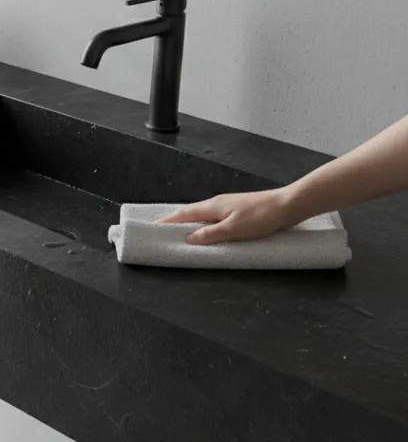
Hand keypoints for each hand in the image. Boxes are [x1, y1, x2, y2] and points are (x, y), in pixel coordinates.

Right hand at [158, 189, 296, 244]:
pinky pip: (214, 218)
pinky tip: (208, 232)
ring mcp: (228, 206)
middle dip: (175, 222)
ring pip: (203, 216)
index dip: (168, 221)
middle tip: (162, 233)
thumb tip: (187, 238)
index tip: (152, 227)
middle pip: (190, 213)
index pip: (183, 214)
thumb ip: (209, 234)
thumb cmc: (261, 217)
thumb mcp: (233, 229)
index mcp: (212, 206)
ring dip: (190, 224)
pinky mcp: (238, 211)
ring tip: (182, 235)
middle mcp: (217, 203)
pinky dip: (205, 225)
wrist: (288, 205)